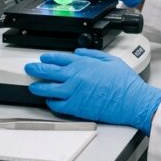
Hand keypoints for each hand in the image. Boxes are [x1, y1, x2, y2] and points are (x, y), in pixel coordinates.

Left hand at [25, 49, 160, 134]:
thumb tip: (80, 52)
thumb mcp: (110, 60)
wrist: (131, 101)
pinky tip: (49, 101)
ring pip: (48, 89)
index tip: (43, 58)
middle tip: (30, 69)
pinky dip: (50, 103)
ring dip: (38, 87)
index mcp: (83, 64)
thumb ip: (92, 54)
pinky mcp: (75, 108)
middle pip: (48, 72)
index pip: (59, 58)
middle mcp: (75, 77)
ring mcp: (73, 93)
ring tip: (33, 87)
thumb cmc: (124, 83)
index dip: (48, 58)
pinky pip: (57, 105)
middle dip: (36, 69)